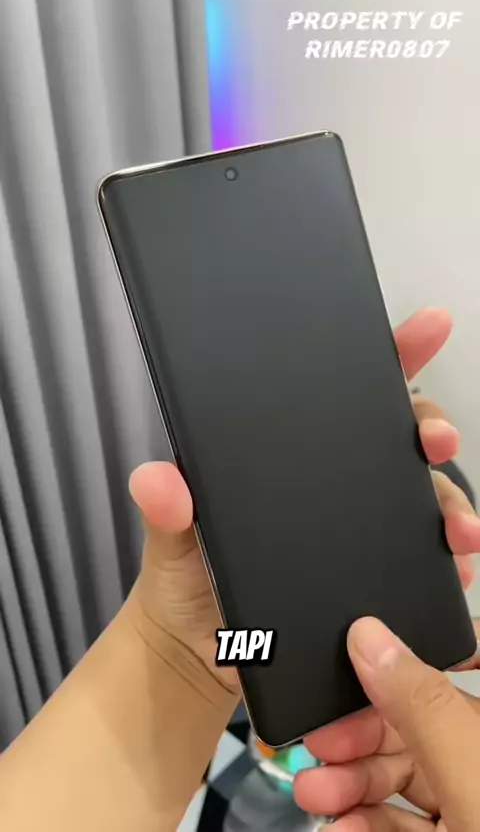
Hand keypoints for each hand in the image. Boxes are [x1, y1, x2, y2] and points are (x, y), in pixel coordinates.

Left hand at [126, 308, 479, 695]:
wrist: (198, 655)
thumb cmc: (186, 584)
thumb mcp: (172, 540)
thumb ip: (168, 509)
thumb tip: (156, 481)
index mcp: (287, 459)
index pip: (342, 395)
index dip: (389, 356)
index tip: (426, 328)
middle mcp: (331, 485)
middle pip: (398, 440)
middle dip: (431, 430)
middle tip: (436, 441)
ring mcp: (357, 530)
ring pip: (422, 500)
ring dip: (451, 505)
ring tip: (456, 528)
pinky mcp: (372, 578)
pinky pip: (421, 562)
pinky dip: (446, 562)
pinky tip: (453, 567)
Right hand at [299, 617, 479, 829]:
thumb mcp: (468, 776)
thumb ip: (423, 706)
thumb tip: (370, 637)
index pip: (475, 652)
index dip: (433, 635)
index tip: (372, 639)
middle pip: (419, 717)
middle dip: (359, 727)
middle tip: (321, 741)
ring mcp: (471, 802)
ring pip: (403, 772)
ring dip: (348, 779)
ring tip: (314, 792)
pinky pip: (402, 820)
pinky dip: (364, 820)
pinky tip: (338, 826)